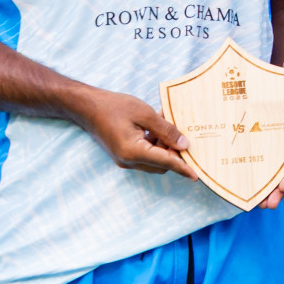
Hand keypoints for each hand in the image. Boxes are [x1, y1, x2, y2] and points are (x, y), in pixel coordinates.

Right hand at [74, 88, 199, 179]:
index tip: (196, 176)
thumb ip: (166, 130)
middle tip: (181, 132)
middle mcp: (128, 161)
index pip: (165, 162)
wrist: (86, 107)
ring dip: (164, 147)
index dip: (183, 168)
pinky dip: (154, 145)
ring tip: (167, 124)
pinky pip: (144, 155)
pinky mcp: (122, 155)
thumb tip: (184, 145)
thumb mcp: (144, 114)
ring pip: (153, 160)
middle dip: (174, 152)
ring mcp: (124, 160)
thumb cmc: (114, 107)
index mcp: (134, 152)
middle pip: (161, 164)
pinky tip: (156, 127)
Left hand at [258, 47, 283, 210]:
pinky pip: (258, 175)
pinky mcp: (256, 158)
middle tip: (270, 203)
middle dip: (279, 190)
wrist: (262, 99)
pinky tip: (246, 197)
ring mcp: (270, 155)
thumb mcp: (279, 80)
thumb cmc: (273, 92)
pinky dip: (254, 187)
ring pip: (272, 178)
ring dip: (268, 193)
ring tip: (260, 205)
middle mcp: (283, 148)